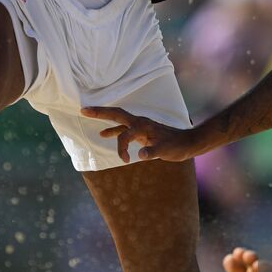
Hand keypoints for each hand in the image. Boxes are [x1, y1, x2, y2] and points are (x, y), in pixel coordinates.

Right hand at [81, 106, 207, 162]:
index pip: (125, 135)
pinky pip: (123, 129)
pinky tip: (104, 134)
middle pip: (116, 114)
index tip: (125, 161)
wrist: (187, 143)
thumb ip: (153, 152)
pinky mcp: (141, 131)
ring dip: (103, 117)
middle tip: (84, 109)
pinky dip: (113, 131)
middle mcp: (139, 122)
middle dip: (100, 112)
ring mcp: (140, 126)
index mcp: (143, 126)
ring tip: (87, 114)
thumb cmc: (177, 147)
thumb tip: (140, 154)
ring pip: (118, 119)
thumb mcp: (166, 151)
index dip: (121, 148)